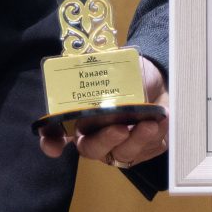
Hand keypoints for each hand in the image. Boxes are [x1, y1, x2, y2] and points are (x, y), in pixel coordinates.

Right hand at [37, 58, 169, 167]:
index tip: (53, 147)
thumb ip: (99, 64)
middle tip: (120, 128)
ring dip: (136, 141)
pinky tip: (161, 121)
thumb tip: (92, 57)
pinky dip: (155, 138)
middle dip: (105, 140)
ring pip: (121, 154)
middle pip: (90, 148)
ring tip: (150, 124)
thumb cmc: (128, 74)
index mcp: (78, 116)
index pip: (54, 133)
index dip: (50, 141)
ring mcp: (118, 146)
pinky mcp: (142, 151)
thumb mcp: (113, 63)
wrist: (158, 80)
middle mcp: (94, 135)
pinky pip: (147, 152)